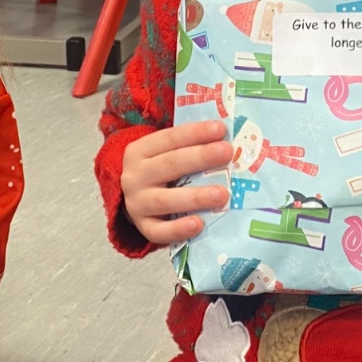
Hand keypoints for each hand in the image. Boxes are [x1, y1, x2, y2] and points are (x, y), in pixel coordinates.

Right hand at [122, 120, 233, 244]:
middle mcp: (134, 176)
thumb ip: (190, 147)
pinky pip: (159, 231)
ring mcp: (137, 203)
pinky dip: (178, 229)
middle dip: (200, 157)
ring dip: (195, 197)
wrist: (136, 199)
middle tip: (226, 152)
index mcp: (140, 151)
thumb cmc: (161, 171)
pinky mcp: (144, 227)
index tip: (220, 129)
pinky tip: (198, 224)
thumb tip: (227, 140)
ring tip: (222, 194)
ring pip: (165, 200)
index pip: (169, 138)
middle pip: (169, 164)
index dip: (195, 133)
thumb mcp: (166, 153)